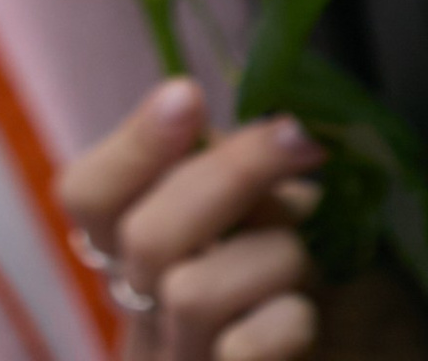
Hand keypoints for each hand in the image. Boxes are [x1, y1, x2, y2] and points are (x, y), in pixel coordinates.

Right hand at [58, 79, 327, 360]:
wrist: (339, 348)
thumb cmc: (285, 274)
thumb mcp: (245, 210)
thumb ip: (221, 170)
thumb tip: (240, 124)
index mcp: (129, 250)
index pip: (87, 194)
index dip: (133, 145)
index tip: (189, 94)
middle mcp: (139, 310)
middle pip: (146, 237)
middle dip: (232, 175)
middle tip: (298, 139)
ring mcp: (179, 358)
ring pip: (194, 295)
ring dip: (272, 257)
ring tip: (304, 256)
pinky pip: (245, 351)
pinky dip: (287, 320)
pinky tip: (302, 313)